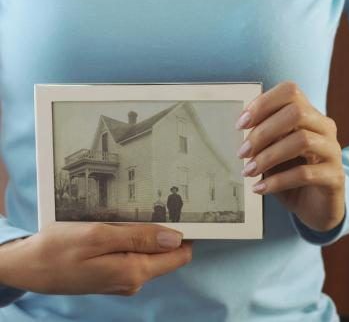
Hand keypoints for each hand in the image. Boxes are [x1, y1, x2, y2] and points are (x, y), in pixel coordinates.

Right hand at [0, 222, 191, 295]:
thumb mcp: (99, 236)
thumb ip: (139, 238)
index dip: (185, 234)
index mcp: (134, 271)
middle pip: (166, 253)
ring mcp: (123, 277)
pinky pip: (135, 254)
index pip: (178, 255)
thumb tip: (176, 238)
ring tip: (140, 209)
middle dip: (167, 230)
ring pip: (150, 252)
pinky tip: (125, 224)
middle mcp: (134, 279)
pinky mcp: (114, 272)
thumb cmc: (59, 248)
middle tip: (160, 201)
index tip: (185, 210)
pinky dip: (136, 238)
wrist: (30, 266)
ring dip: (149, 232)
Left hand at [236, 81, 344, 231]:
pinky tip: (259, 188)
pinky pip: (305, 173)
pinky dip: (277, 181)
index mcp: (309, 115)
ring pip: (302, 141)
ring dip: (268, 157)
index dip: (263, 103)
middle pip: (296, 113)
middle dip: (263, 132)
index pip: (290, 92)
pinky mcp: (335, 177)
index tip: (240, 124)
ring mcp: (333, 151)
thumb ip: (264, 136)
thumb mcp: (273, 151)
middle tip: (242, 152)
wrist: (314, 206)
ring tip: (248, 171)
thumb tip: (240, 126)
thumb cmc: (289, 172)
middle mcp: (324, 128)